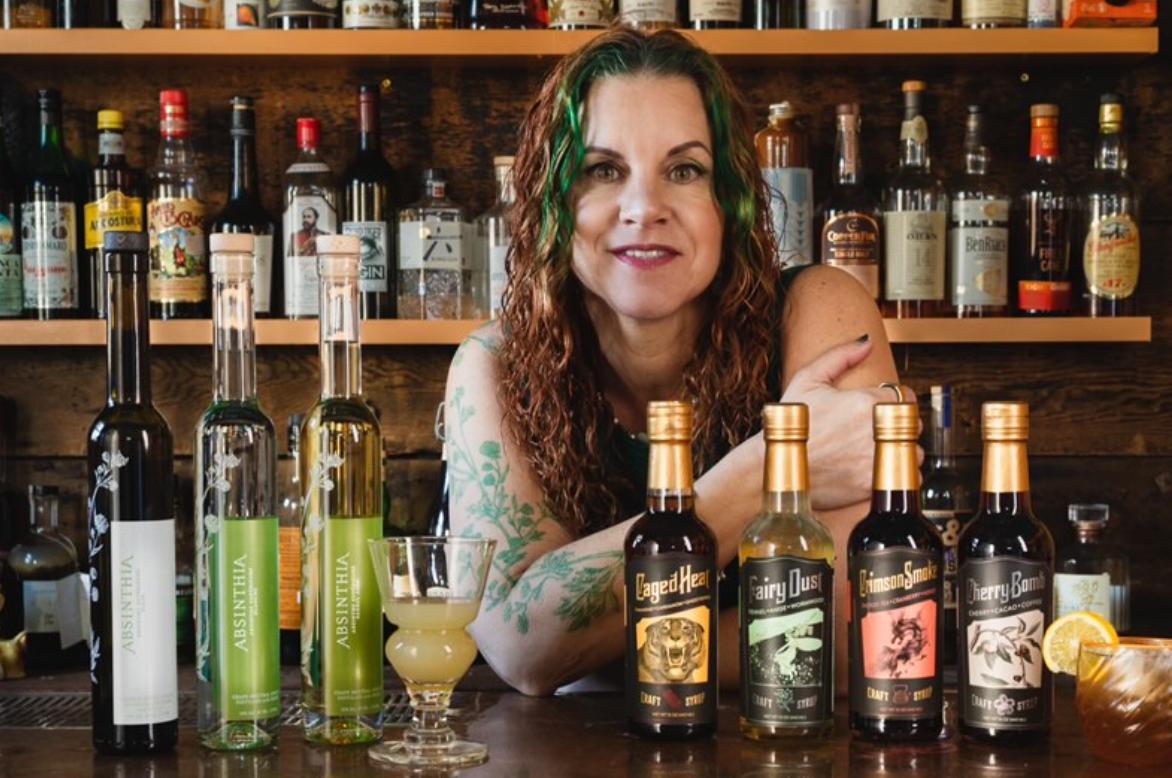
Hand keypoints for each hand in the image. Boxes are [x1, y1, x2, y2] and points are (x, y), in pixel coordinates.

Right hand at [780, 336, 917, 510]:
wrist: (774, 466)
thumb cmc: (788, 426)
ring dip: (900, 450)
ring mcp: (877, 459)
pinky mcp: (874, 484)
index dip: (894, 402)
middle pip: (911, 423)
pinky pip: (905, 477)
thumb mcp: (808, 381)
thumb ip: (840, 357)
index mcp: (865, 402)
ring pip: (911, 451)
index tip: (881, 409)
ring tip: (877, 450)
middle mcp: (876, 430)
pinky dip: (896, 474)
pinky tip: (876, 469)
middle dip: (898, 425)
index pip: (904, 397)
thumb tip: (867, 342)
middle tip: (876, 430)